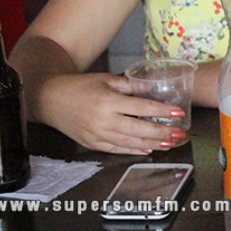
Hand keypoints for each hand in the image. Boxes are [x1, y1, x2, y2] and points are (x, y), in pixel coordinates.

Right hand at [36, 73, 186, 153]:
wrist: (50, 99)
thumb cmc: (81, 86)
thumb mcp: (106, 80)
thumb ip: (129, 86)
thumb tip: (153, 88)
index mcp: (108, 102)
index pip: (141, 108)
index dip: (161, 112)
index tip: (178, 113)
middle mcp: (103, 121)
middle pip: (139, 129)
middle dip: (162, 132)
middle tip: (180, 133)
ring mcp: (96, 135)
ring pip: (130, 142)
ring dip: (152, 144)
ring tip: (170, 143)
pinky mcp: (91, 144)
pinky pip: (116, 149)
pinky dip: (133, 150)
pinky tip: (148, 150)